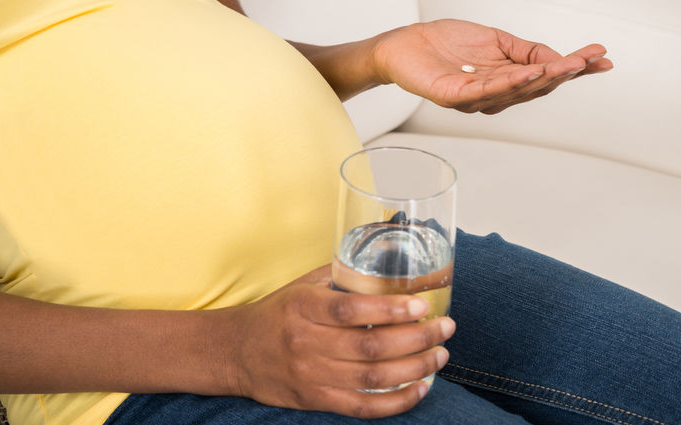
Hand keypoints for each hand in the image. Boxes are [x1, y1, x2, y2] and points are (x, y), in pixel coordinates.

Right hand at [221, 265, 455, 418]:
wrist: (235, 352)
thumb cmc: (275, 314)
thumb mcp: (301, 286)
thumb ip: (341, 277)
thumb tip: (387, 262)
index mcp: (303, 307)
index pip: (352, 308)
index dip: (391, 308)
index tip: (422, 305)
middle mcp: (306, 342)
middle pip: (371, 345)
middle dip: (417, 338)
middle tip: (445, 329)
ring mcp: (310, 375)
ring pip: (372, 377)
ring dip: (415, 368)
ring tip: (440, 356)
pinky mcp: (314, 400)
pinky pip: (362, 407)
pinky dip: (396, 401)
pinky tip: (420, 388)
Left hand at [371, 19, 612, 113]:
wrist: (406, 44)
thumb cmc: (445, 43)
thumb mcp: (497, 40)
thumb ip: (527, 51)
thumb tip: (559, 60)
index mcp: (504, 81)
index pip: (544, 77)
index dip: (573, 70)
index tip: (602, 59)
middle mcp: (492, 95)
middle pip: (535, 87)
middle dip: (566, 73)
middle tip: (590, 60)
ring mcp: (474, 99)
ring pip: (515, 91)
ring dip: (544, 78)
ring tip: (568, 66)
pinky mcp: (454, 96)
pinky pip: (486, 91)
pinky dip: (509, 83)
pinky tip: (529, 73)